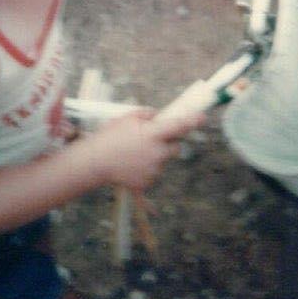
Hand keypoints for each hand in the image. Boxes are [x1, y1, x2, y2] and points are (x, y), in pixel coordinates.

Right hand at [90, 109, 204, 190]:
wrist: (95, 161)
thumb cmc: (110, 136)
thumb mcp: (128, 117)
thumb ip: (147, 115)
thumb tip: (158, 117)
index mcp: (154, 134)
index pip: (179, 126)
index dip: (193, 121)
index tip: (203, 117)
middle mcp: (157, 153)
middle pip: (175, 149)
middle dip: (168, 144)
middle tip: (152, 141)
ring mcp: (152, 170)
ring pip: (162, 162)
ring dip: (155, 157)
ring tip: (133, 154)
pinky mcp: (145, 183)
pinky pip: (152, 174)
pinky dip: (145, 170)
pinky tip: (132, 166)